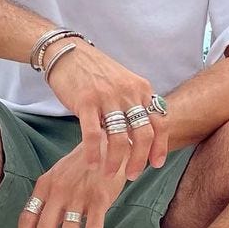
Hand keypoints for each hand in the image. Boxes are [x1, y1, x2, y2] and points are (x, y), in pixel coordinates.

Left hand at [15, 142, 129, 227]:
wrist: (110, 143)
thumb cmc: (84, 163)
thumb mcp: (60, 175)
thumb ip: (50, 198)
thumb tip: (43, 226)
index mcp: (45, 185)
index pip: (28, 215)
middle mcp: (58, 190)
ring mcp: (78, 194)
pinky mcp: (99, 197)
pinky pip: (94, 227)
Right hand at [43, 40, 168, 178]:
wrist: (68, 52)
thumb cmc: (95, 72)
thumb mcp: (123, 83)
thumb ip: (134, 105)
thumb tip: (141, 137)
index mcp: (141, 89)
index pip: (160, 122)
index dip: (160, 146)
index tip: (155, 164)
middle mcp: (128, 93)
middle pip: (144, 134)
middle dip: (139, 160)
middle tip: (132, 175)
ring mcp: (107, 97)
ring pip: (120, 138)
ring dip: (116, 161)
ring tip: (108, 173)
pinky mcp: (86, 102)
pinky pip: (93, 135)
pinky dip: (94, 153)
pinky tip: (92, 164)